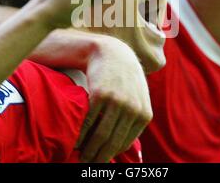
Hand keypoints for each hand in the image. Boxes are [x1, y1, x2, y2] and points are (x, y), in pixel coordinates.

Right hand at [76, 36, 151, 162]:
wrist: (113, 53)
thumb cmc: (124, 79)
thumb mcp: (138, 97)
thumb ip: (135, 119)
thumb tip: (125, 148)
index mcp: (144, 114)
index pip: (124, 143)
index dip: (110, 155)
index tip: (99, 162)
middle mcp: (133, 109)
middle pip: (112, 142)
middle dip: (98, 157)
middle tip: (88, 165)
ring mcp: (117, 101)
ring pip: (100, 135)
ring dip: (88, 150)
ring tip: (80, 158)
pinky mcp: (100, 94)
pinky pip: (88, 121)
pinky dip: (80, 134)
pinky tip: (75, 141)